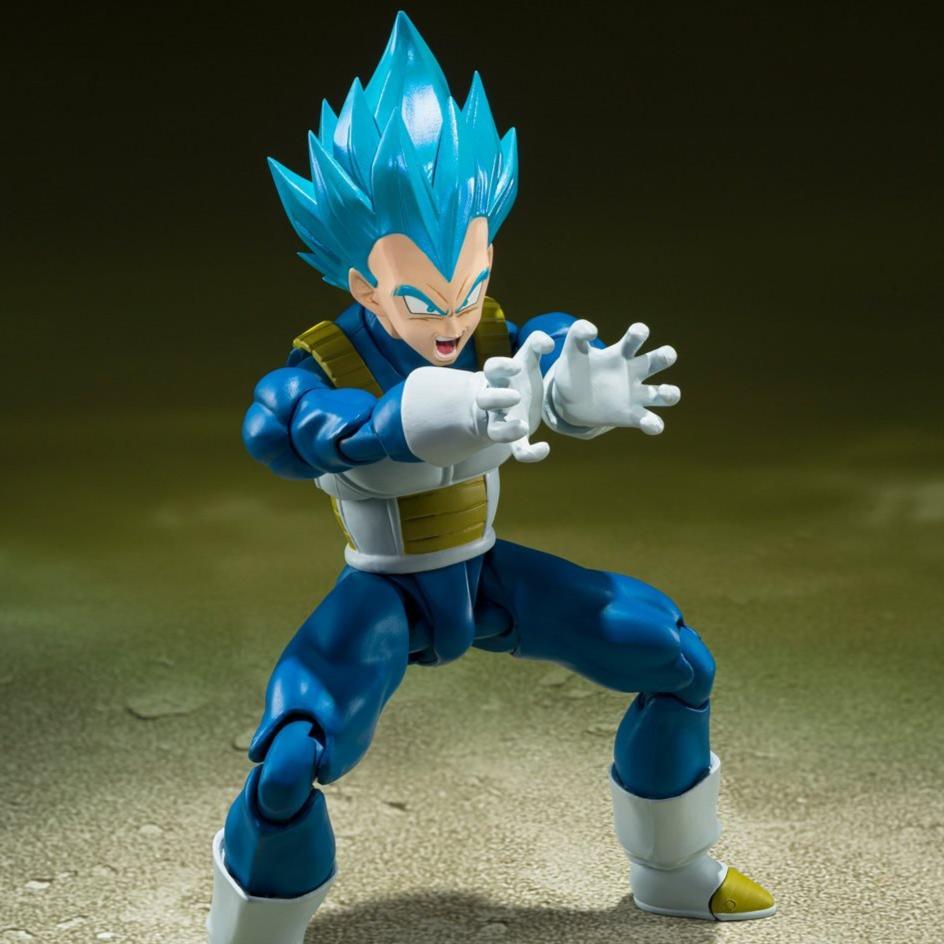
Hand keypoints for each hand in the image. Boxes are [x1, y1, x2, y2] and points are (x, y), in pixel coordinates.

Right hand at [476, 331, 554, 461]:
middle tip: (516, 396)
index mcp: (498, 379)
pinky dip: (530, 454)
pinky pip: (518, 452)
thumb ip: (536, 343)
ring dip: (506, 430)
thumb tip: (548, 342)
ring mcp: (502, 423)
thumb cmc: (519, 379)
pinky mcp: (515, 441)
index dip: (500, 367)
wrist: (513, 405)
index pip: (490, 369)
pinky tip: (545, 448)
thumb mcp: (528, 359)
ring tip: (523, 426)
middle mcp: (495, 402)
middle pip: (485, 400)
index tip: (516, 367)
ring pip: (495, 431)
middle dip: (497, 398)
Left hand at [548, 320, 679, 433]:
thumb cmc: (574, 370)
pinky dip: (653, 424)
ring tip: (667, 393)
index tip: (636, 333)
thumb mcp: (571, 350)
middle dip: (665, 356)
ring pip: (662, 393)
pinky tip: (652, 425)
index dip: (639, 333)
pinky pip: (648, 420)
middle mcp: (633, 372)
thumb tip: (589, 331)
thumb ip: (577, 334)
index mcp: (620, 353)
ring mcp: (634, 395)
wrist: (568, 400)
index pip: (635, 339)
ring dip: (669, 393)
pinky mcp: (630, 416)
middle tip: (668, 354)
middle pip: (657, 360)